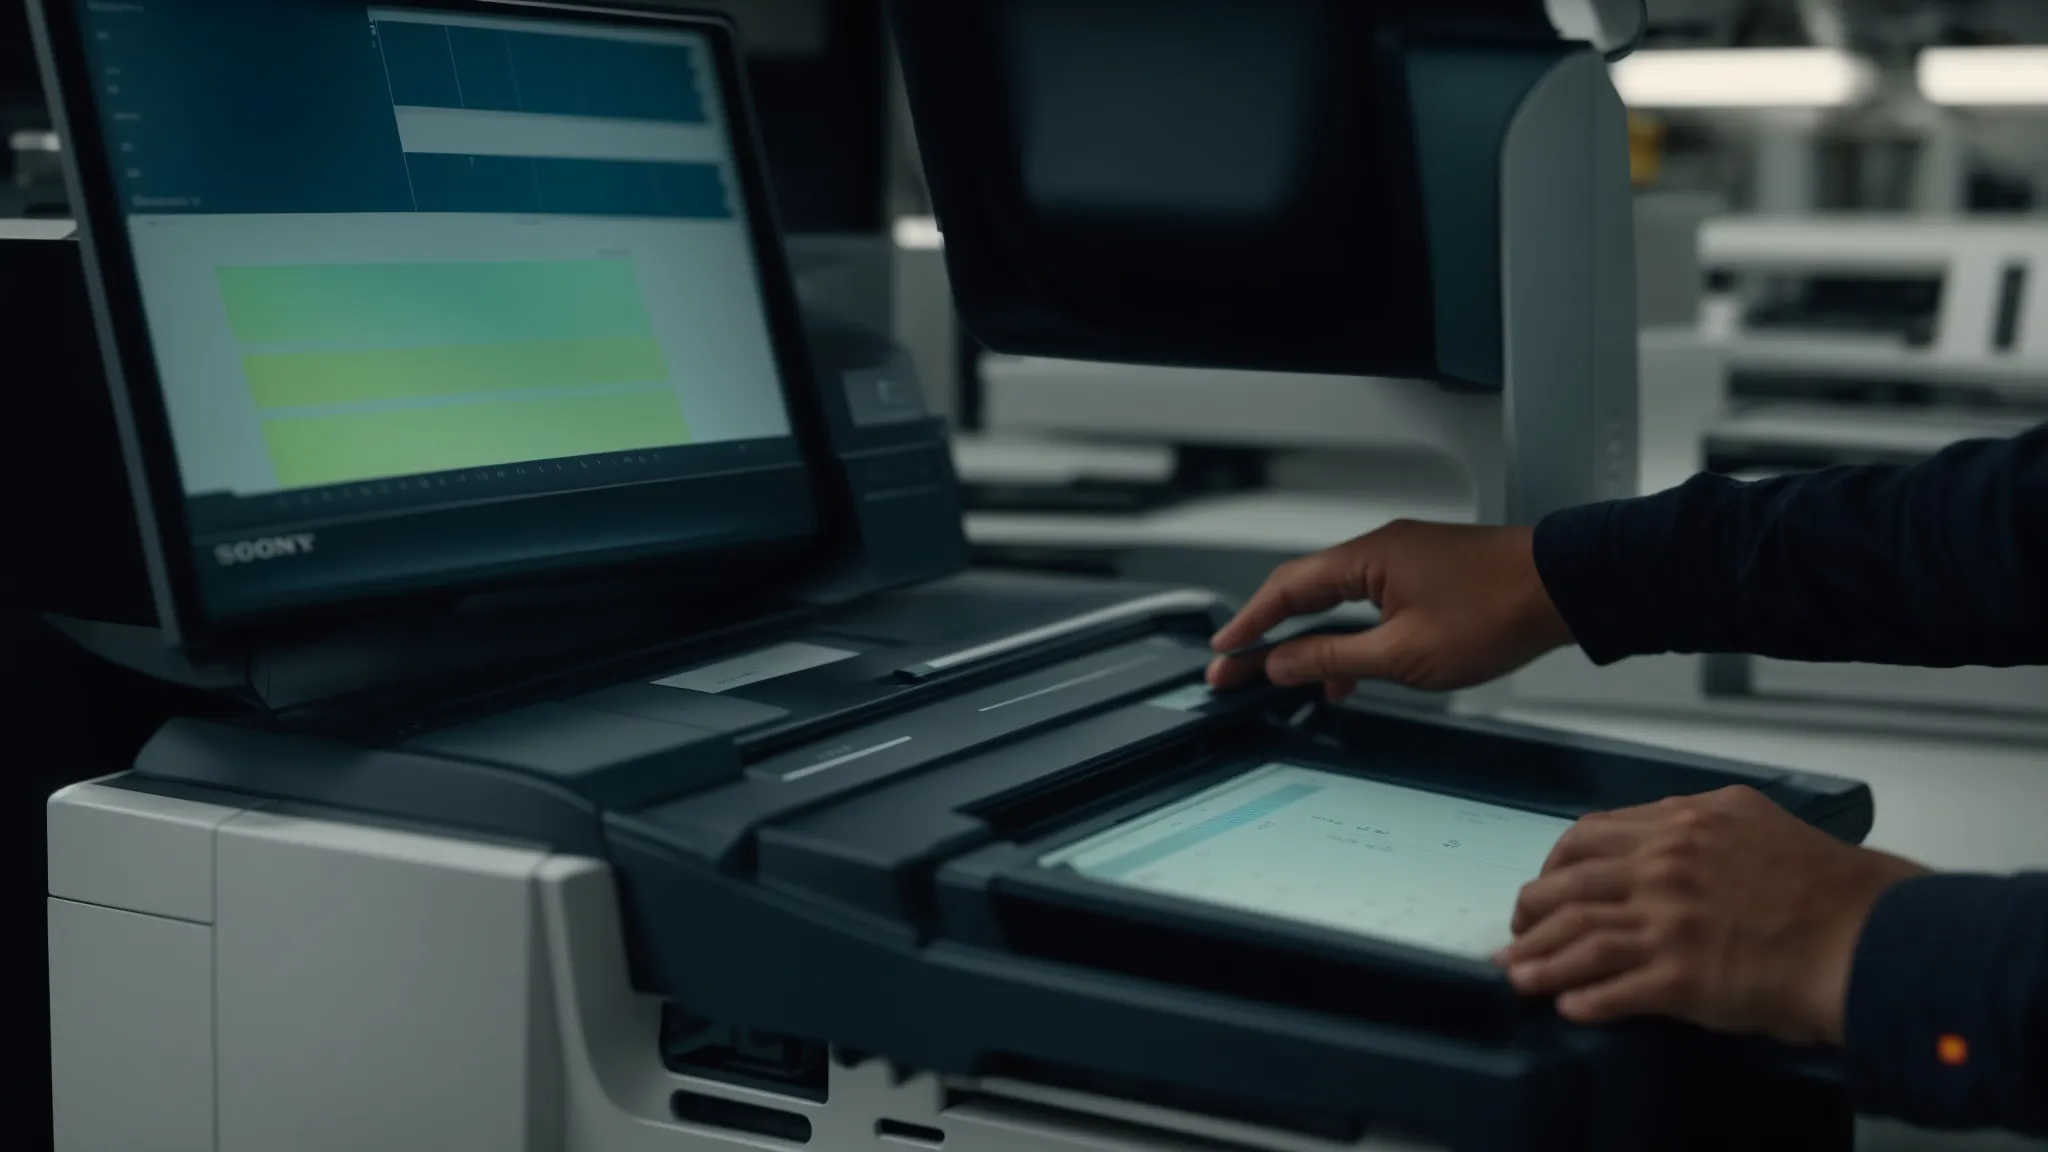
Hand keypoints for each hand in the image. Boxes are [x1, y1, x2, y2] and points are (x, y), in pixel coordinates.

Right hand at [1207, 521, 1572, 697]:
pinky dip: (1349, 636)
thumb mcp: (1402, 654)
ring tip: (1286, 678)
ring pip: (1338, 600)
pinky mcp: (1427, 575)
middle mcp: (1380, 550)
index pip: (1285, 590)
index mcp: (1366, 558)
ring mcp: (1404, 560)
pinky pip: (1369, 603)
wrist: (1565, 590)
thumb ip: (1334, 659)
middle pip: (1304, 591)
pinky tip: (1349, 673)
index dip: (1248, 624)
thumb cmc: (1497, 610)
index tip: (1223, 651)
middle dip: (1269, 632)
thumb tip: (1283, 663)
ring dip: (1310, 638)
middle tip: (1238, 667)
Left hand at [1499, 785, 1927, 1045]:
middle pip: (1566, 887)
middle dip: (1531, 914)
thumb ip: (1697, 826)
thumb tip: (1658, 838)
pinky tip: (1566, 1007)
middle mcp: (1665, 866)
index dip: (1555, 866)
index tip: (1545, 885)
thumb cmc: (1829, 886)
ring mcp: (1669, 922)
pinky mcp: (1681, 976)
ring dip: (1538, 961)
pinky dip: (1581, 999)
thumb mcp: (1754, 822)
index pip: (1587, 838)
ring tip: (1515, 978)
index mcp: (1681, 825)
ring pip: (1577, 937)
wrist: (1872, 937)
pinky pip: (1612, 989)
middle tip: (1518, 936)